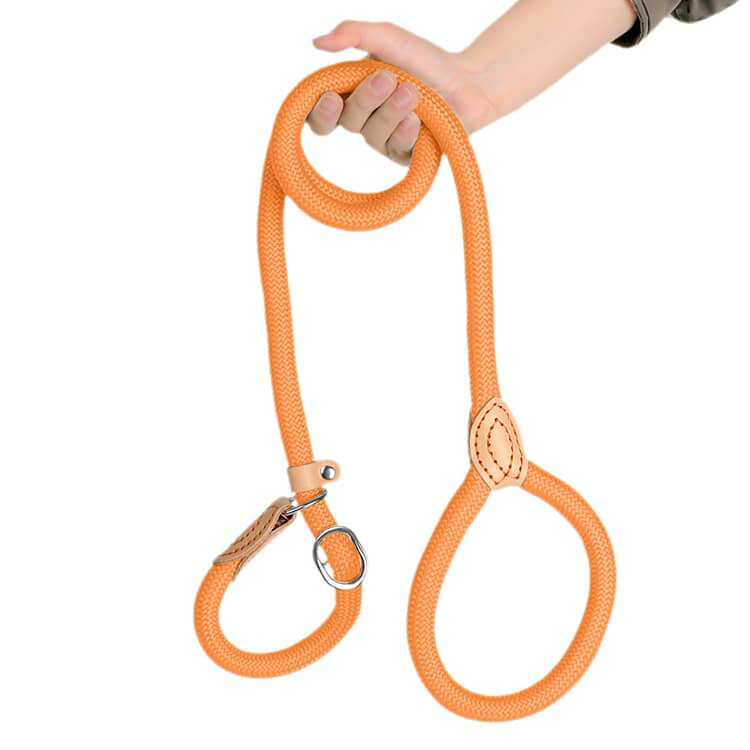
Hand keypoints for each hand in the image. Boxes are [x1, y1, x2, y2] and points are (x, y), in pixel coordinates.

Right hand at [306, 21, 497, 164]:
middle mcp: (363, 123)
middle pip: (347, 121)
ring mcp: (383, 142)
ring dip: (391, 111)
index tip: (331, 98)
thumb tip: (316, 43)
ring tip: (413, 92)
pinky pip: (396, 149)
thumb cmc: (423, 61)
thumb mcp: (388, 38)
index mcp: (350, 96)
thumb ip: (353, 34)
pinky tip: (418, 120)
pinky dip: (405, 132)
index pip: (320, 115)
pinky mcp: (406, 156)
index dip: (319, 112)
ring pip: (372, 135)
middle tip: (388, 78)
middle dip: (366, 99)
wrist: (465, 81)